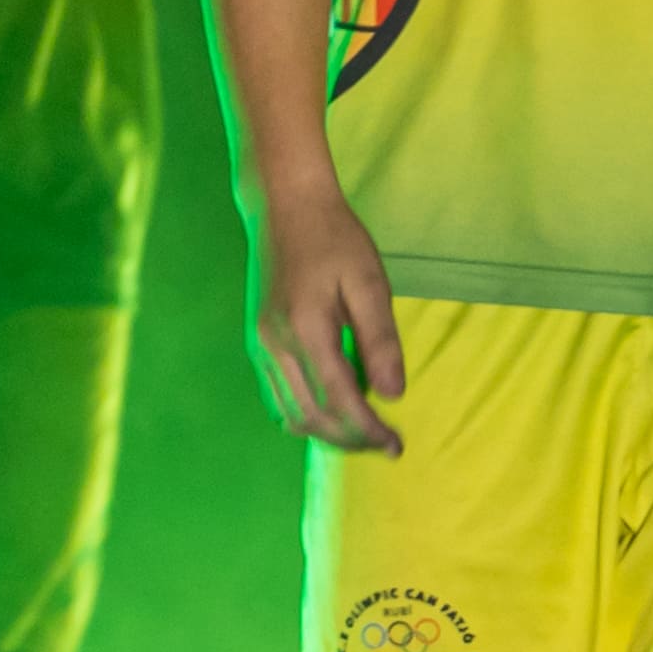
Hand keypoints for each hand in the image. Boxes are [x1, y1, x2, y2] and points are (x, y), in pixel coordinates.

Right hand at [248, 195, 409, 453]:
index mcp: (307, 329)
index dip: (369, 431)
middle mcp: (277, 345)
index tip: (396, 446)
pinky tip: (329, 411)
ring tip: (360, 434)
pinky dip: (303, 415)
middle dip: (350, 440)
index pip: (341, 400)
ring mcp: (261, 345)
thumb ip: (380, 338)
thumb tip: (393, 394)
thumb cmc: (334, 236)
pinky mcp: (257, 341)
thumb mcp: (368, 280)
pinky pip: (276, 397)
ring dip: (326, 433)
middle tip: (384, 444)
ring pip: (290, 413)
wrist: (283, 205)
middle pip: (313, 417)